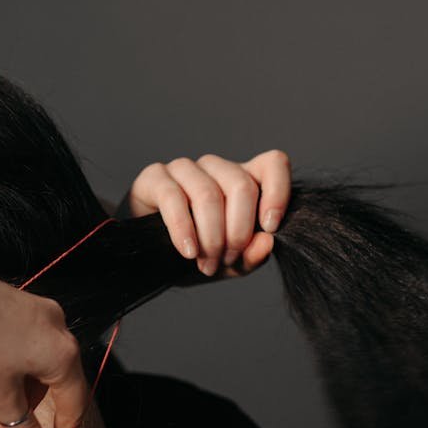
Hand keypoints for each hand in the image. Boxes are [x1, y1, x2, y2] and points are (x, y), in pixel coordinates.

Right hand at [125, 150, 291, 277]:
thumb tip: (267, 242)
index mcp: (243, 180)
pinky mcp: (155, 177)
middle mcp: (215, 168)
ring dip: (211, 237)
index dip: (278, 192)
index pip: (273, 164)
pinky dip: (184, 229)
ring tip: (207, 264)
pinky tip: (188, 252)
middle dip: (238, 231)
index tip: (269, 227)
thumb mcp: (231, 263)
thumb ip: (252, 255)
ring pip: (208, 193)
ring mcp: (184, 169)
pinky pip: (173, 197)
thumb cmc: (195, 255)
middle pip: (241, 185)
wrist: (149, 261)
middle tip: (227, 260)